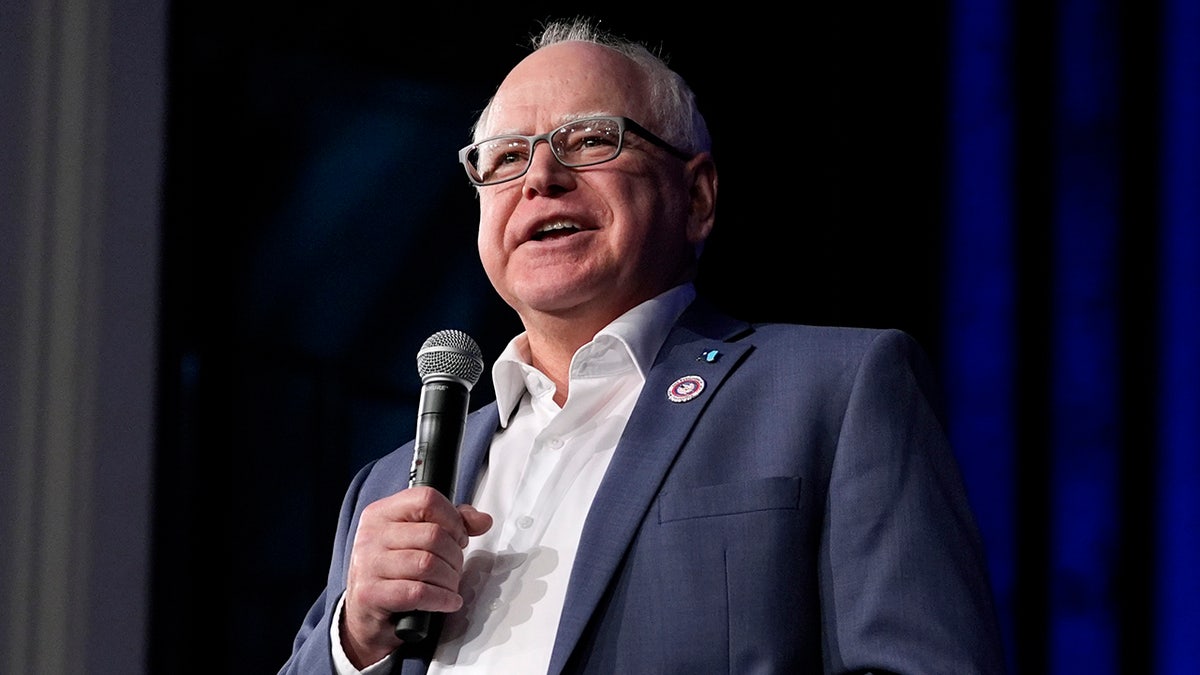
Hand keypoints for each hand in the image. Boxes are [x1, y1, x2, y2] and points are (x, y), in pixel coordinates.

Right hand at [340, 487, 492, 666]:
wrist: (364, 615)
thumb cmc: (393, 573)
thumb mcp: (416, 540)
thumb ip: (450, 523)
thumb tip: (482, 520)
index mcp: (381, 513)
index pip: (426, 499)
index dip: (452, 518)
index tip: (459, 537)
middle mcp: (371, 535)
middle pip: (433, 535)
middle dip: (455, 556)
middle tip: (455, 568)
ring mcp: (367, 564)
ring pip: (428, 564)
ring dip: (450, 579)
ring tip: (450, 585)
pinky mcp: (370, 594)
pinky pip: (418, 592)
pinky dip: (442, 599)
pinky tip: (448, 601)